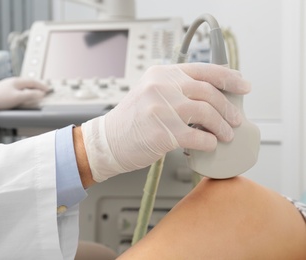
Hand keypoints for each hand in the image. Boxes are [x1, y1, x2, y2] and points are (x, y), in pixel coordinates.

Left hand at [0, 77, 48, 109]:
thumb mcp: (18, 97)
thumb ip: (30, 95)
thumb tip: (40, 94)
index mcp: (17, 81)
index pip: (33, 81)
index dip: (41, 85)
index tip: (48, 89)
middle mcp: (12, 81)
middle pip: (28, 82)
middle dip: (36, 85)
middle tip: (43, 89)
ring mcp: (7, 85)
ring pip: (22, 85)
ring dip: (30, 88)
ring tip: (34, 92)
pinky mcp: (2, 90)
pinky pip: (17, 88)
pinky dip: (23, 91)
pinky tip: (21, 95)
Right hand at [81, 63, 250, 181]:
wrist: (108, 141)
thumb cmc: (131, 121)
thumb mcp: (151, 93)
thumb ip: (176, 89)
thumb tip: (212, 96)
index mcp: (161, 74)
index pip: (203, 70)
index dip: (229, 78)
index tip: (243, 86)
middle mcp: (160, 87)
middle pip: (208, 92)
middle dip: (228, 108)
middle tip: (235, 119)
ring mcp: (160, 109)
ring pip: (206, 114)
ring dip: (222, 126)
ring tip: (225, 135)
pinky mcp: (162, 133)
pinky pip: (197, 137)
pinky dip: (209, 143)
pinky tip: (208, 145)